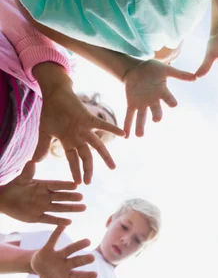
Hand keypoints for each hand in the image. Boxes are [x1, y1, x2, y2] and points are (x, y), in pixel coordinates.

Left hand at [0, 162, 85, 224]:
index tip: (76, 185)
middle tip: (81, 197)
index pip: (56, 185)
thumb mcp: (21, 180)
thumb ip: (27, 173)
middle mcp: (46, 196)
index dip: (65, 185)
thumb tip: (32, 161)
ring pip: (59, 208)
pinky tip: (69, 222)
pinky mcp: (38, 217)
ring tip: (83, 208)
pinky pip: (50, 219)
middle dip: (71, 197)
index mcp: (43, 186)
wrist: (5, 201)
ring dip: (71, 208)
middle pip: (61, 197)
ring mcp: (43, 207)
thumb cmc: (14, 187)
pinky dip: (59, 221)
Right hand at [31, 225, 96, 277]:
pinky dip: (57, 232)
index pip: (78, 276)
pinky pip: (53, 239)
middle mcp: (66, 264)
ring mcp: (58, 255)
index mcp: (68, 275)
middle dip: (84, 260)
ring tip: (87, 241)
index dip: (86, 275)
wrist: (38, 267)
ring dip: (77, 245)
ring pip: (69, 250)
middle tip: (93, 257)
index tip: (95, 275)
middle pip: (76, 261)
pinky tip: (64, 225)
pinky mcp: (49, 248)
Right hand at [33, 63, 125, 183]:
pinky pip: (102, 125)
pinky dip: (112, 129)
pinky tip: (123, 134)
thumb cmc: (50, 112)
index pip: (73, 160)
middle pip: (85, 156)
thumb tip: (35, 161)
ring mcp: (85, 129)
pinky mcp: (88, 118)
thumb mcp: (44, 132)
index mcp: (69, 142)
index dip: (75, 171)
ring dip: (105, 156)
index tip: (78, 183)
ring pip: (97, 145)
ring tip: (113, 167)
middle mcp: (79, 138)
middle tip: (89, 182)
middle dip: (88, 169)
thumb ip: (42, 147)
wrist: (54, 94)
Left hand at [123, 60, 195, 136]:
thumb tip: (195, 77)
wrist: (137, 68)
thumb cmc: (153, 68)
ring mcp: (142, 103)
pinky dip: (127, 125)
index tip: (174, 104)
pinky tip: (126, 135)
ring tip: (140, 136)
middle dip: (157, 115)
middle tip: (156, 120)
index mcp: (162, 92)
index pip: (168, 98)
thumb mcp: (166, 69)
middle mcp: (153, 100)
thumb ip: (179, 74)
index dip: (171, 101)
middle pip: (156, 110)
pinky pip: (129, 115)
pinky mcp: (131, 103)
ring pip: (142, 117)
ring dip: (140, 126)